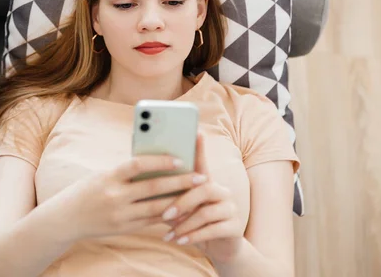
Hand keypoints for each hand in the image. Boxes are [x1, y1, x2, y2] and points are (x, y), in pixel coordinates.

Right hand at [54, 155, 203, 240]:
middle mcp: (115, 196)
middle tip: (200, 176)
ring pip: (156, 208)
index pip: (139, 165)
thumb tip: (155, 163)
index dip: (161, 161)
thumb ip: (125, 172)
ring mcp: (120, 215)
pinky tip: (182, 211)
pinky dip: (167, 215)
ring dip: (179, 201)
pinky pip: (150, 222)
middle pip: (153, 188)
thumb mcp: (102, 175)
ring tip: (196, 194)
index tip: (180, 158)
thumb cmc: (86, 190)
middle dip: (180, 182)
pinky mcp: (124, 229)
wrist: (65, 219)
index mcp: (109, 177)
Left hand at [161, 133, 243, 262]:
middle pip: (203, 189)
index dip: (200, 149)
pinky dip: (193, 236)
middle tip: (164, 214)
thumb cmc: (192, 223)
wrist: (218, 248)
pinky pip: (213, 230)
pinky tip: (180, 241)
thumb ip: (172, 195)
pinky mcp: (236, 227)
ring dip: (184, 224)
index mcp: (207, 183)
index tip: (196, 132)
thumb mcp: (183, 208)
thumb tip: (145, 183)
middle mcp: (222, 191)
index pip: (202, 162)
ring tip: (169, 233)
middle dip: (182, 202)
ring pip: (206, 212)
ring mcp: (231, 208)